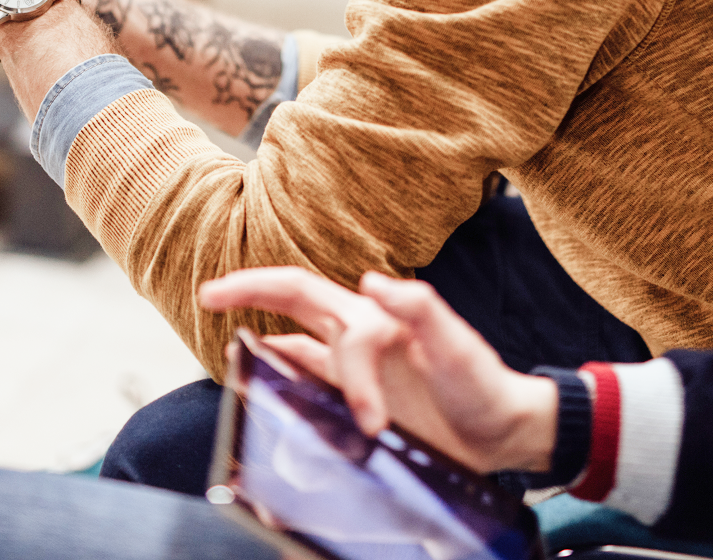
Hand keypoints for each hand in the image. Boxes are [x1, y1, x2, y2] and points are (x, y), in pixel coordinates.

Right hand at [198, 267, 558, 474]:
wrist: (502, 431)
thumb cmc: (483, 386)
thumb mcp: (459, 347)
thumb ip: (422, 310)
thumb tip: (376, 282)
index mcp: (375, 315)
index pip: (314, 303)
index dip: (278, 308)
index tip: (294, 361)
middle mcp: (360, 335)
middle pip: (294, 301)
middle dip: (251, 290)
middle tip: (210, 294)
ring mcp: (357, 369)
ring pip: (296, 343)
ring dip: (264, 342)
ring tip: (229, 342)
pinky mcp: (359, 399)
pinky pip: (310, 379)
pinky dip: (284, 376)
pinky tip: (266, 379)